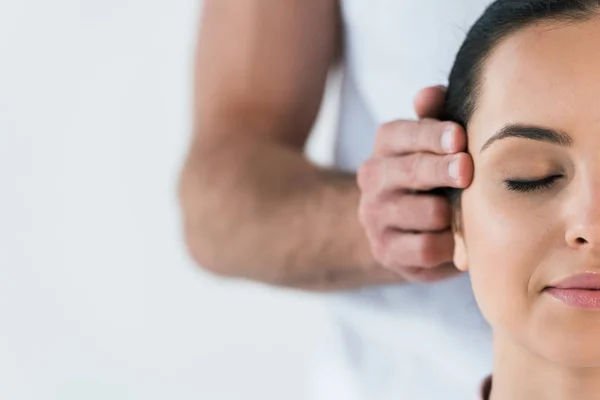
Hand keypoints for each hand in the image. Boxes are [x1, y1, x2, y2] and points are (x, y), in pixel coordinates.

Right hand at [357, 86, 473, 282]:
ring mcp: (375, 217)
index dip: (432, 135)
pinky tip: (460, 240)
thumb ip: (434, 115)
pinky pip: (425, 248)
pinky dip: (449, 244)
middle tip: (467, 170)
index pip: (402, 134)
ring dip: (452, 213)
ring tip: (470, 211)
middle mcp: (373, 178)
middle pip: (411, 171)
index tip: (459, 138)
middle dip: (442, 170)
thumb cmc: (432, 176)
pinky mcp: (386, 251)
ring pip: (425, 212)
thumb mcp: (434, 141)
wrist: (407, 229)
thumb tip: (431, 93)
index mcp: (385, 145)